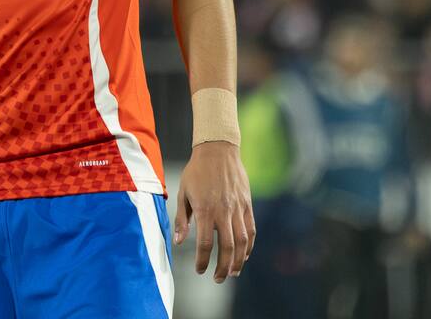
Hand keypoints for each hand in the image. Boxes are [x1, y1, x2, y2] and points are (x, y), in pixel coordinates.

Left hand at [175, 141, 254, 283]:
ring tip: (232, 272)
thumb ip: (181, 219)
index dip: (203, 260)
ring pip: (242, 241)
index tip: (199, 270)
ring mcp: (238, 208)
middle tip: (217, 279)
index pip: (206, 243)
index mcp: (205, 209)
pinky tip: (244, 255)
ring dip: (238, 260)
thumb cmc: (196, 171)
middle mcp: (223, 211)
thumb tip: (178, 241)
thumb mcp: (183, 192)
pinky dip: (249, 245)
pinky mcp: (247, 204)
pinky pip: (251, 229)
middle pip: (227, 247)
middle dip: (222, 267)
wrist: (218, 150)